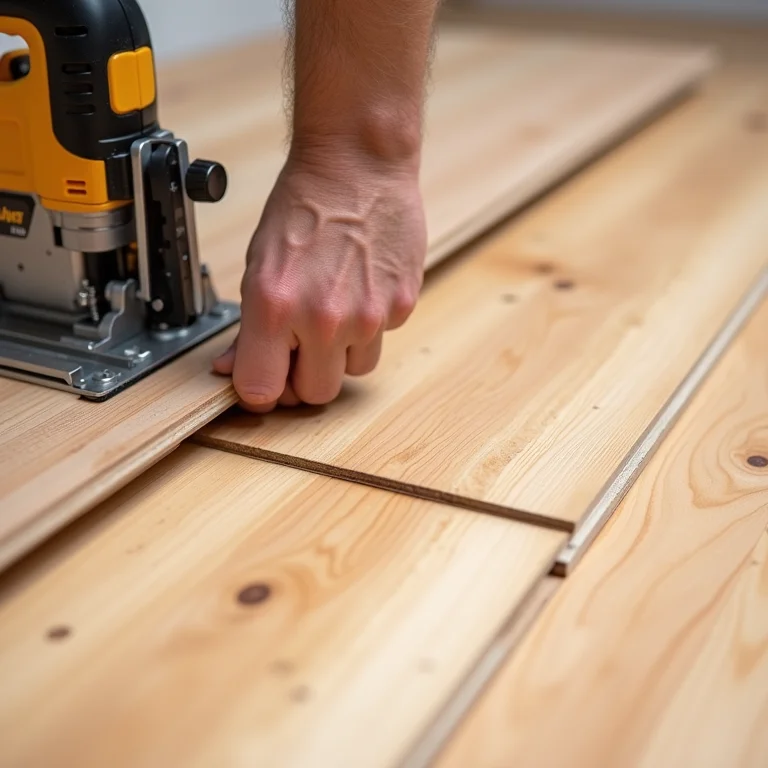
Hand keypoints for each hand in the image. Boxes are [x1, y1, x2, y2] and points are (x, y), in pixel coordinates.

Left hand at [213, 145, 426, 411]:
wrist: (358, 165)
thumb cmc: (304, 205)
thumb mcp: (259, 265)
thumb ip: (248, 327)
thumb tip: (231, 367)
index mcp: (275, 306)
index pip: (261, 390)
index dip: (261, 391)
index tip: (265, 380)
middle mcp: (324, 319)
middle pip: (315, 395)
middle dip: (305, 377)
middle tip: (301, 348)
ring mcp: (368, 316)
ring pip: (353, 371)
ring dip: (341, 353)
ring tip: (336, 307)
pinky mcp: (401, 306)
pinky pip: (380, 339)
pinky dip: (369, 323)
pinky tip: (360, 287)